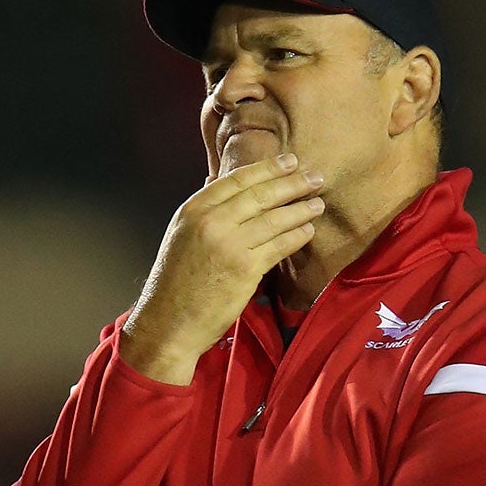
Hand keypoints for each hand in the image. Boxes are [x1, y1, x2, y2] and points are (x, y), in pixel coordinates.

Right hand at [120, 155, 324, 384]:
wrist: (168, 323)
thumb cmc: (174, 283)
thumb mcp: (180, 235)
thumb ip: (202, 209)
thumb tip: (216, 180)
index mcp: (193, 210)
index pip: (238, 179)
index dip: (268, 168)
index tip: (289, 162)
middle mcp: (211, 221)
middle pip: (261, 194)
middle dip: (293, 183)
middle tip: (315, 177)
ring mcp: (230, 244)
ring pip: (275, 218)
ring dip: (301, 209)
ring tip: (317, 203)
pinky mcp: (246, 268)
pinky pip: (280, 246)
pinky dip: (297, 236)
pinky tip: (308, 231)